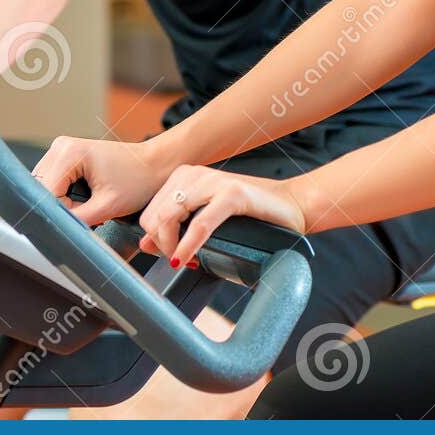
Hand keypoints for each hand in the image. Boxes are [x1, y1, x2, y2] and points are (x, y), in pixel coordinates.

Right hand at [32, 136, 173, 225]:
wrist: (155, 164)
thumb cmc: (139, 179)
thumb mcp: (107, 206)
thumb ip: (77, 220)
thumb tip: (56, 230)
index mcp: (69, 153)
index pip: (46, 194)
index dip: (59, 213)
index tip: (78, 222)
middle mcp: (61, 147)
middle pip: (42, 190)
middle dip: (60, 209)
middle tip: (88, 214)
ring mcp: (62, 150)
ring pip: (45, 188)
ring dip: (62, 204)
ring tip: (89, 206)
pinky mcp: (67, 157)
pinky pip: (54, 184)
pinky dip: (65, 197)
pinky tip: (85, 200)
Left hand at [139, 166, 306, 266]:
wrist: (290, 205)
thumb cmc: (250, 215)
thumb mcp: (205, 217)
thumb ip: (175, 227)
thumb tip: (145, 243)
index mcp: (184, 176)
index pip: (149, 213)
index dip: (155, 240)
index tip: (171, 256)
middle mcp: (194, 174)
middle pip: (155, 217)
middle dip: (162, 246)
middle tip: (179, 261)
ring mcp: (213, 181)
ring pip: (170, 218)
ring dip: (172, 247)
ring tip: (186, 261)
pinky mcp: (233, 193)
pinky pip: (199, 224)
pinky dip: (188, 245)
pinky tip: (187, 259)